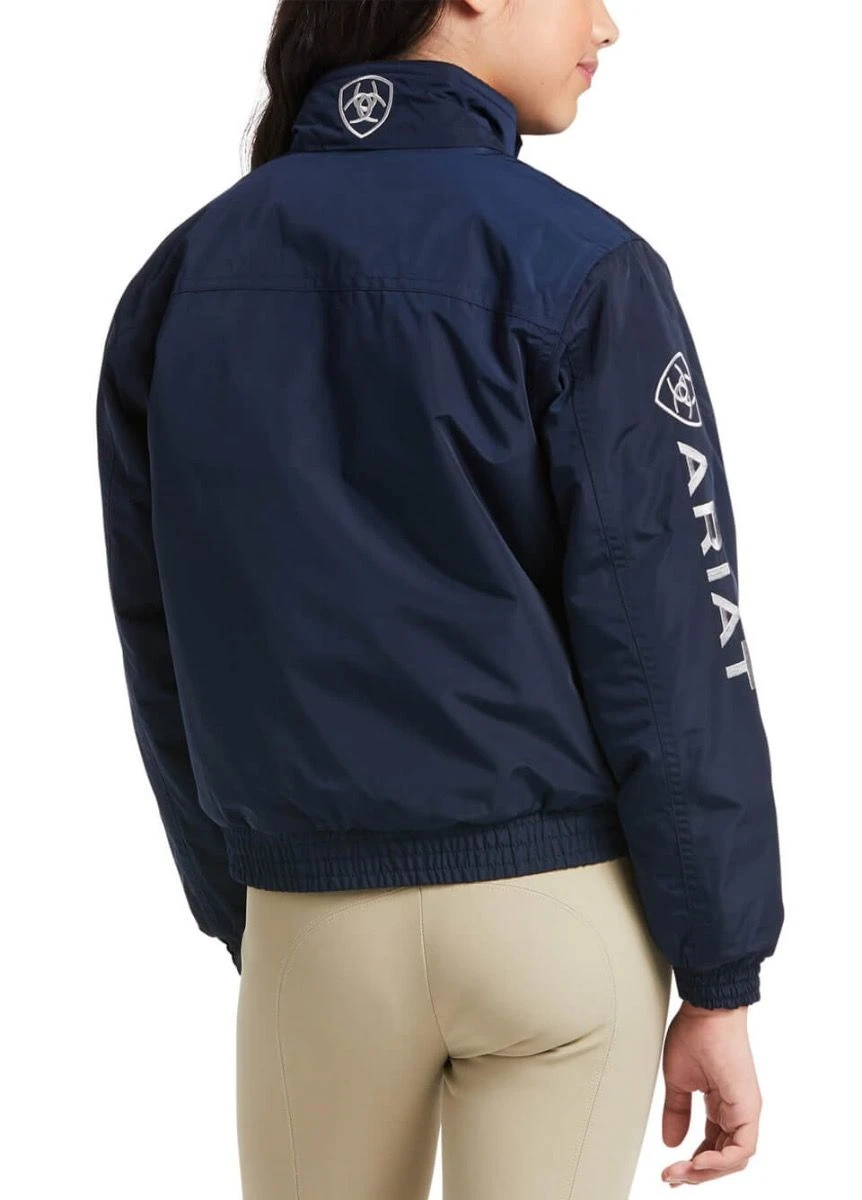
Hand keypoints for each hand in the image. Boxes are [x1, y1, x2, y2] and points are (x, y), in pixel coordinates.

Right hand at [660, 1000, 761, 1185]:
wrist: (706, 1010)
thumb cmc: (693, 1035)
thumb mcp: (678, 1081)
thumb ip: (677, 1112)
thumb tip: (671, 1143)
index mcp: (722, 1106)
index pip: (712, 1147)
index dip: (692, 1164)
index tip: (669, 1170)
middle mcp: (737, 1112)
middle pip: (723, 1159)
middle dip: (696, 1174)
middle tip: (670, 1177)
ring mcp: (745, 1111)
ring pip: (734, 1160)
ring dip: (706, 1172)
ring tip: (680, 1172)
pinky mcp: (748, 1108)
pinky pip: (741, 1149)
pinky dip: (721, 1161)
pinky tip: (697, 1162)